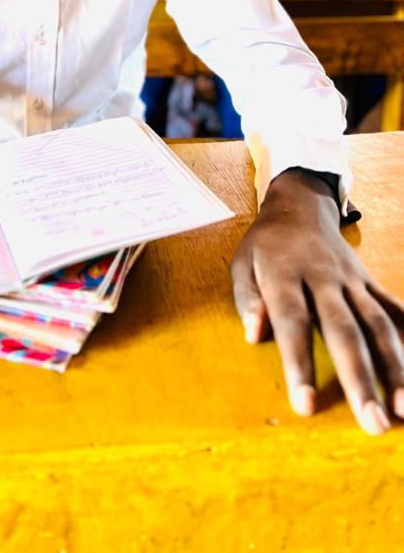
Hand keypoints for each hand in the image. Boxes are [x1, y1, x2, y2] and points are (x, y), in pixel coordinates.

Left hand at [231, 169, 403, 434]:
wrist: (300, 206)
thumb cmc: (265, 245)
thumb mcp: (241, 263)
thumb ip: (247, 298)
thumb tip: (254, 334)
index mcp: (284, 275)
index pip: (292, 323)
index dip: (299, 364)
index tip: (306, 406)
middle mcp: (323, 279)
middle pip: (344, 331)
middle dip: (360, 380)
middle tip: (372, 424)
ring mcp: (352, 281)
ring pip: (378, 324)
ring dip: (395, 368)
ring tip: (403, 410)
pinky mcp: (370, 281)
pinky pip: (395, 309)